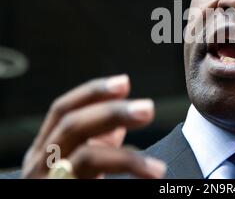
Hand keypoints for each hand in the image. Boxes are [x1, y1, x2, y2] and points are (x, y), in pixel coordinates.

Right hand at [21, 75, 165, 178]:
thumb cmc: (72, 182)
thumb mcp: (79, 160)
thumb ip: (97, 139)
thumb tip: (124, 118)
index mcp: (45, 147)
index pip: (62, 109)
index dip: (93, 92)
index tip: (125, 82)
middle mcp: (40, 164)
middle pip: (72, 126)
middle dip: (112, 113)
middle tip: (148, 109)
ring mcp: (50, 183)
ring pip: (85, 158)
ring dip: (126, 158)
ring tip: (158, 169)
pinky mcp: (64, 195)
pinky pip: (92, 182)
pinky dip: (126, 172)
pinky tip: (150, 179)